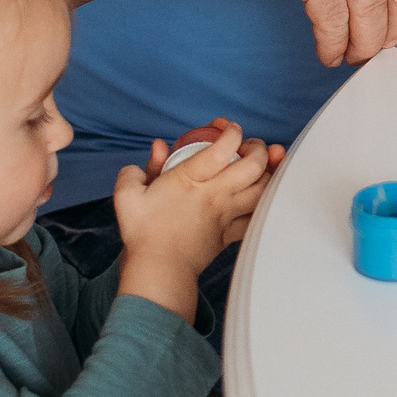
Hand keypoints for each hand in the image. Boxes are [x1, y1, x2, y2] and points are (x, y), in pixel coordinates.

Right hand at [112, 121, 276, 317]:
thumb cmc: (143, 232)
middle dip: (259, 149)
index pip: (222, 148)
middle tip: (250, 145)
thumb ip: (136, 170)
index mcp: (191, 179)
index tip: (227, 127)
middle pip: (253, 166)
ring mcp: (226, 214)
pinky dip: (264, 206)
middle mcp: (215, 194)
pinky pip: (255, 218)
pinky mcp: (230, 233)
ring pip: (262, 190)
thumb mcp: (128, 196)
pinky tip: (262, 198)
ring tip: (264, 167)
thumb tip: (156, 149)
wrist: (158, 268)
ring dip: (269, 175)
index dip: (232, 132)